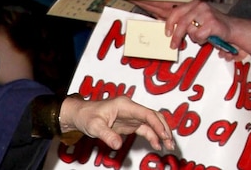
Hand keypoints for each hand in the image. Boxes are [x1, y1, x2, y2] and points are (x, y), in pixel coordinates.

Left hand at [59, 95, 174, 151]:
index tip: (165, 136)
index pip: (146, 113)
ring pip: (152, 123)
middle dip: (165, 128)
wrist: (79, 115)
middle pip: (154, 116)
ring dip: (161, 134)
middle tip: (170, 143)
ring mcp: (131, 115)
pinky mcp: (130, 123)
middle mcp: (130, 108)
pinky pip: (146, 129)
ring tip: (168, 146)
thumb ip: (106, 135)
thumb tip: (118, 144)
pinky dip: (153, 136)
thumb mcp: (94, 126)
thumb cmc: (86, 115)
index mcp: (124, 105)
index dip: (158, 124)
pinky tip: (157, 145)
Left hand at [134, 0, 232, 51]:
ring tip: (199, 38)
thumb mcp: (196, 19)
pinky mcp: (213, 22)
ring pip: (190, 29)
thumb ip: (182, 20)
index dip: (168, 22)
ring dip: (193, 37)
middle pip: (181, 22)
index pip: (175, 11)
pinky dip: (201, 40)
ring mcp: (206, 13)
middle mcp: (198, 5)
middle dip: (176, 35)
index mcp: (192, 3)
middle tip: (173, 45)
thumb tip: (164, 26)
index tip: (166, 32)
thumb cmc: (210, 25)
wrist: (232, 28)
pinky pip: (199, 35)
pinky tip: (208, 38)